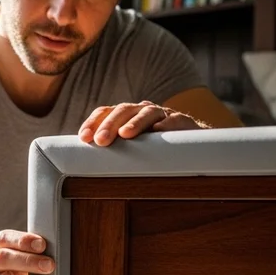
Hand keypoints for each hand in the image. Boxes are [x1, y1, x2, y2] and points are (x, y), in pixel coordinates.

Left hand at [78, 101, 208, 145]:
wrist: (191, 143)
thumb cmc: (154, 146)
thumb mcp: (131, 147)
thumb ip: (113, 149)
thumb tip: (84, 164)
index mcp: (126, 115)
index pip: (105, 112)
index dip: (93, 122)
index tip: (84, 138)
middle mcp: (141, 111)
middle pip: (123, 110)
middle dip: (110, 125)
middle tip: (101, 140)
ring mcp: (162, 114)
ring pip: (146, 113)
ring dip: (135, 123)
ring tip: (125, 134)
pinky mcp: (182, 121)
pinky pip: (174, 120)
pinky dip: (166, 124)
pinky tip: (158, 131)